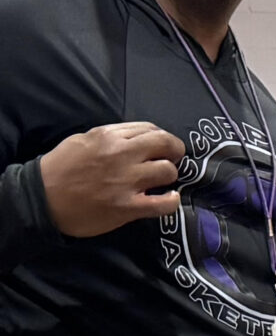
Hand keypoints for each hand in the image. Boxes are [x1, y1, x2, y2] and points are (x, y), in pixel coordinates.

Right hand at [37, 122, 186, 236]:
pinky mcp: (127, 207)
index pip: (151, 129)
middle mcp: (120, 155)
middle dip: (175, 151)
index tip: (163, 146)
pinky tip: (170, 198)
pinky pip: (163, 204)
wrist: (41, 198)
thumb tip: (138, 139)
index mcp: (108, 136)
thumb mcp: (82, 140)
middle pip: (165, 145)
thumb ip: (111, 137)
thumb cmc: (60, 169)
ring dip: (169, 175)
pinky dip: (172, 201)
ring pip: (168, 171)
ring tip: (161, 181)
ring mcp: (125, 182)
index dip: (162, 138)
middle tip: (172, 160)